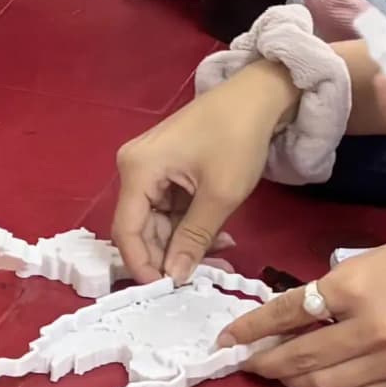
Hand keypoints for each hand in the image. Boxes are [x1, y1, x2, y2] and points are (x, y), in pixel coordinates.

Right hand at [108, 66, 294, 281]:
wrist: (259, 96)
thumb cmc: (237, 138)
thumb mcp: (220, 195)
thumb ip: (193, 239)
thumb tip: (173, 277)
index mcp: (137, 170)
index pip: (126, 230)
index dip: (142, 265)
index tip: (166, 290)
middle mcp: (134, 169)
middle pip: (141, 228)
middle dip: (169, 255)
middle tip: (202, 276)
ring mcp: (150, 168)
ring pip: (158, 222)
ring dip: (184, 242)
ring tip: (219, 254)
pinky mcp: (166, 169)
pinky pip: (170, 209)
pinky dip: (190, 226)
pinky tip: (217, 237)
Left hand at [216, 233, 385, 386]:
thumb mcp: (373, 259)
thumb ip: (334, 290)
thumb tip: (294, 316)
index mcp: (357, 288)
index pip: (288, 314)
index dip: (251, 330)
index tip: (227, 340)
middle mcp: (372, 330)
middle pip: (302, 358)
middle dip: (267, 363)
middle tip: (247, 363)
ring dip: (295, 385)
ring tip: (279, 378)